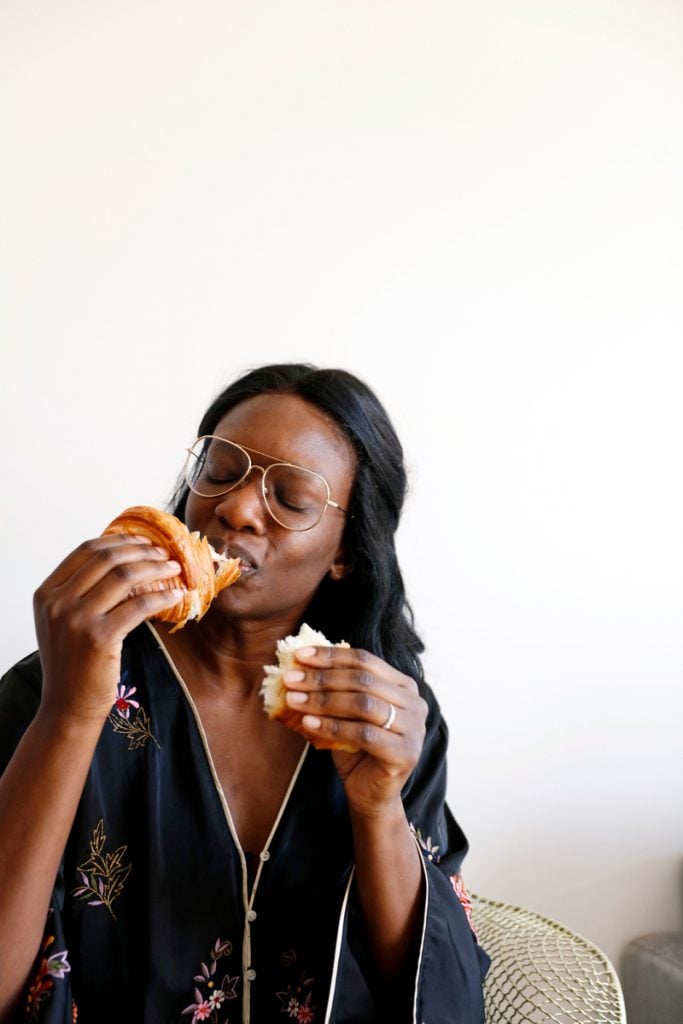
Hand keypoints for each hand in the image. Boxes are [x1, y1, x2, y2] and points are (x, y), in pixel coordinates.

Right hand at [33, 534, 182, 724]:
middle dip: (142, 551)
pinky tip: (175, 595)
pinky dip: (162, 596)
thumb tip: (123, 559)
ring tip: (174, 569)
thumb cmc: (72, 663)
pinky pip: (139, 605)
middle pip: (107, 559)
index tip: (142, 540)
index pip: (86, 550)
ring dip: (155, 568)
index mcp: (46, 593)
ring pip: (125, 576)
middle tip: (164, 553)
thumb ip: (81, 592)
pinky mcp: (99, 638)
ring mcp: (76, 619)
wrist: (68, 705)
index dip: (118, 541)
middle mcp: (57, 602)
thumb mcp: (63, 621)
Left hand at [282, 645, 427, 817]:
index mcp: (403, 685)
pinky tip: (308, 723)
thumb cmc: (356, 750)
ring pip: (363, 704)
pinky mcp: (405, 753)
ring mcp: (414, 729)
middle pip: (363, 680)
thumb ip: (334, 688)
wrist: (370, 795)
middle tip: (290, 679)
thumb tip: (300, 665)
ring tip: (293, 700)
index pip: (365, 660)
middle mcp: (415, 703)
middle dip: (322, 677)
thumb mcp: (345, 713)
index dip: (330, 656)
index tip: (299, 656)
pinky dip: (332, 727)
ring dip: (323, 700)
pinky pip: (363, 734)